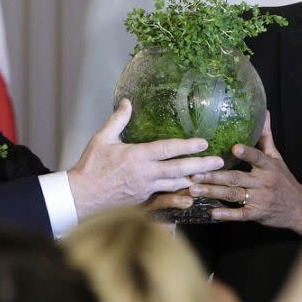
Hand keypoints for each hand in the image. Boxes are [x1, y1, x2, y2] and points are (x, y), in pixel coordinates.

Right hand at [67, 99, 223, 218]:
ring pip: (176, 185)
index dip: (187, 146)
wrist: (82, 195)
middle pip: (179, 170)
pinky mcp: (143, 200)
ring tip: (209, 175)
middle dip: (201, 165)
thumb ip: (118, 120)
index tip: (203, 143)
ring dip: (194, 180)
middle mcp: (145, 174)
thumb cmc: (91, 166)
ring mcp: (145, 189)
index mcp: (137, 156)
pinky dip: (180, 191)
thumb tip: (127, 102)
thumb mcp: (102, 138)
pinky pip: (166, 195)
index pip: (168, 150)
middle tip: (219, 162)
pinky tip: (189, 190)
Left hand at [188, 112, 301, 233]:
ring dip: (212, 192)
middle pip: (236, 178)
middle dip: (214, 176)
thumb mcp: (277, 158)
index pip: (257, 157)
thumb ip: (266, 137)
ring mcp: (260, 199)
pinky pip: (240, 214)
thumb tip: (264, 112)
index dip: (247, 153)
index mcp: (268, 167)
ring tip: (193, 189)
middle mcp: (264, 182)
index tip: (233, 147)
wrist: (300, 209)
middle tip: (194, 173)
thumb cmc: (284, 180)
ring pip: (233, 195)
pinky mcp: (256, 214)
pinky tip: (212, 212)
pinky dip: (226, 214)